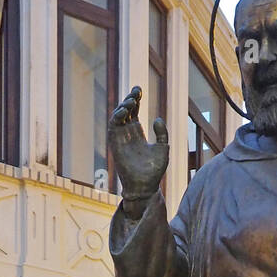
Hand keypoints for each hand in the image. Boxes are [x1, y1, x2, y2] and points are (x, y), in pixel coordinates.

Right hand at [108, 86, 168, 208]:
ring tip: (131, 101)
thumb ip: (162, 133)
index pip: (134, 112)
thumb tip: (157, 119)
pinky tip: (124, 111)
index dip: (135, 100)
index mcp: (138, 134)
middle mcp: (128, 134)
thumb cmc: (154, 171)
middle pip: (125, 111)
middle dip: (129, 99)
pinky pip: (113, 127)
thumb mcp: (163, 149)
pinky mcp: (115, 144)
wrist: (145, 186)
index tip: (139, 90)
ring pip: (118, 117)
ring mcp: (121, 139)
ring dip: (123, 106)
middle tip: (136, 92)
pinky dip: (117, 117)